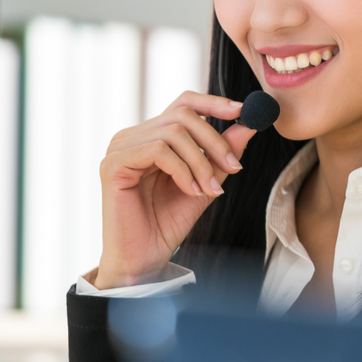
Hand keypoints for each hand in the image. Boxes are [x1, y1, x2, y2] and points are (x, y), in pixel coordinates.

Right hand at [92, 91, 256, 289]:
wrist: (145, 258)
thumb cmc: (168, 223)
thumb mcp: (205, 183)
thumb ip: (221, 155)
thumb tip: (247, 125)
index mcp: (152, 136)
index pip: (183, 103)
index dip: (213, 103)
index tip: (242, 111)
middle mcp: (133, 136)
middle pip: (182, 115)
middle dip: (214, 141)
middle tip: (234, 167)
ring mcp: (120, 148)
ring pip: (173, 133)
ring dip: (200, 162)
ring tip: (209, 190)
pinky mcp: (113, 164)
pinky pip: (158, 150)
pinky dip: (182, 170)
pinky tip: (189, 191)